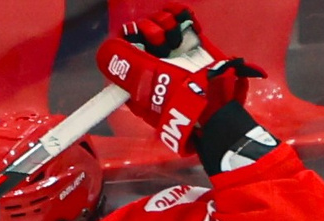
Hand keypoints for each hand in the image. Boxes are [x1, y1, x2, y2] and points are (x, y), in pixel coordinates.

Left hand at [97, 8, 262, 156]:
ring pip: (159, 20)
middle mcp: (152, 62)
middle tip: (162, 42)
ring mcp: (171, 51)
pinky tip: (184, 24)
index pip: (123, 45)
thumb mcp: (147, 85)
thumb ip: (125, 66)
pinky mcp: (190, 41)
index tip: (141, 39)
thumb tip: (106, 50)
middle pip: (141, 29)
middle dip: (150, 29)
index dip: (130, 36)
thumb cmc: (180, 99)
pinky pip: (179, 16)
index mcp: (136, 76)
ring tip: (175, 38)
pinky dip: (180, 14)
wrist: (216, 102)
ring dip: (165, 23)